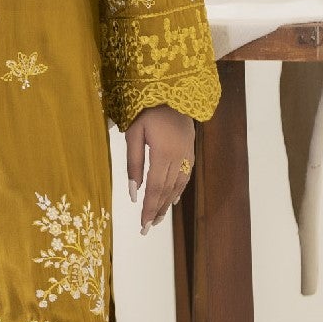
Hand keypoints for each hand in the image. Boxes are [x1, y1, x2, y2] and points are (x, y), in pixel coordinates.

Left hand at [125, 104, 194, 234]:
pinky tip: (171, 200)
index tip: (142, 224)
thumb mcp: (133, 133)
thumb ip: (133, 163)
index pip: (155, 188)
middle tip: (147, 229)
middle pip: (167, 191)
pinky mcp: (190, 153)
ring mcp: (187, 156)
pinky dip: (177, 191)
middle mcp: (179, 158)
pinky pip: (184, 178)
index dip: (149, 208)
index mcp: (163, 154)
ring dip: (167, 204)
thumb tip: (132, 192)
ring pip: (177, 187)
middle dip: (157, 211)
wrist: (174, 92)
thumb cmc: (147, 111)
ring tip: (157, 219)